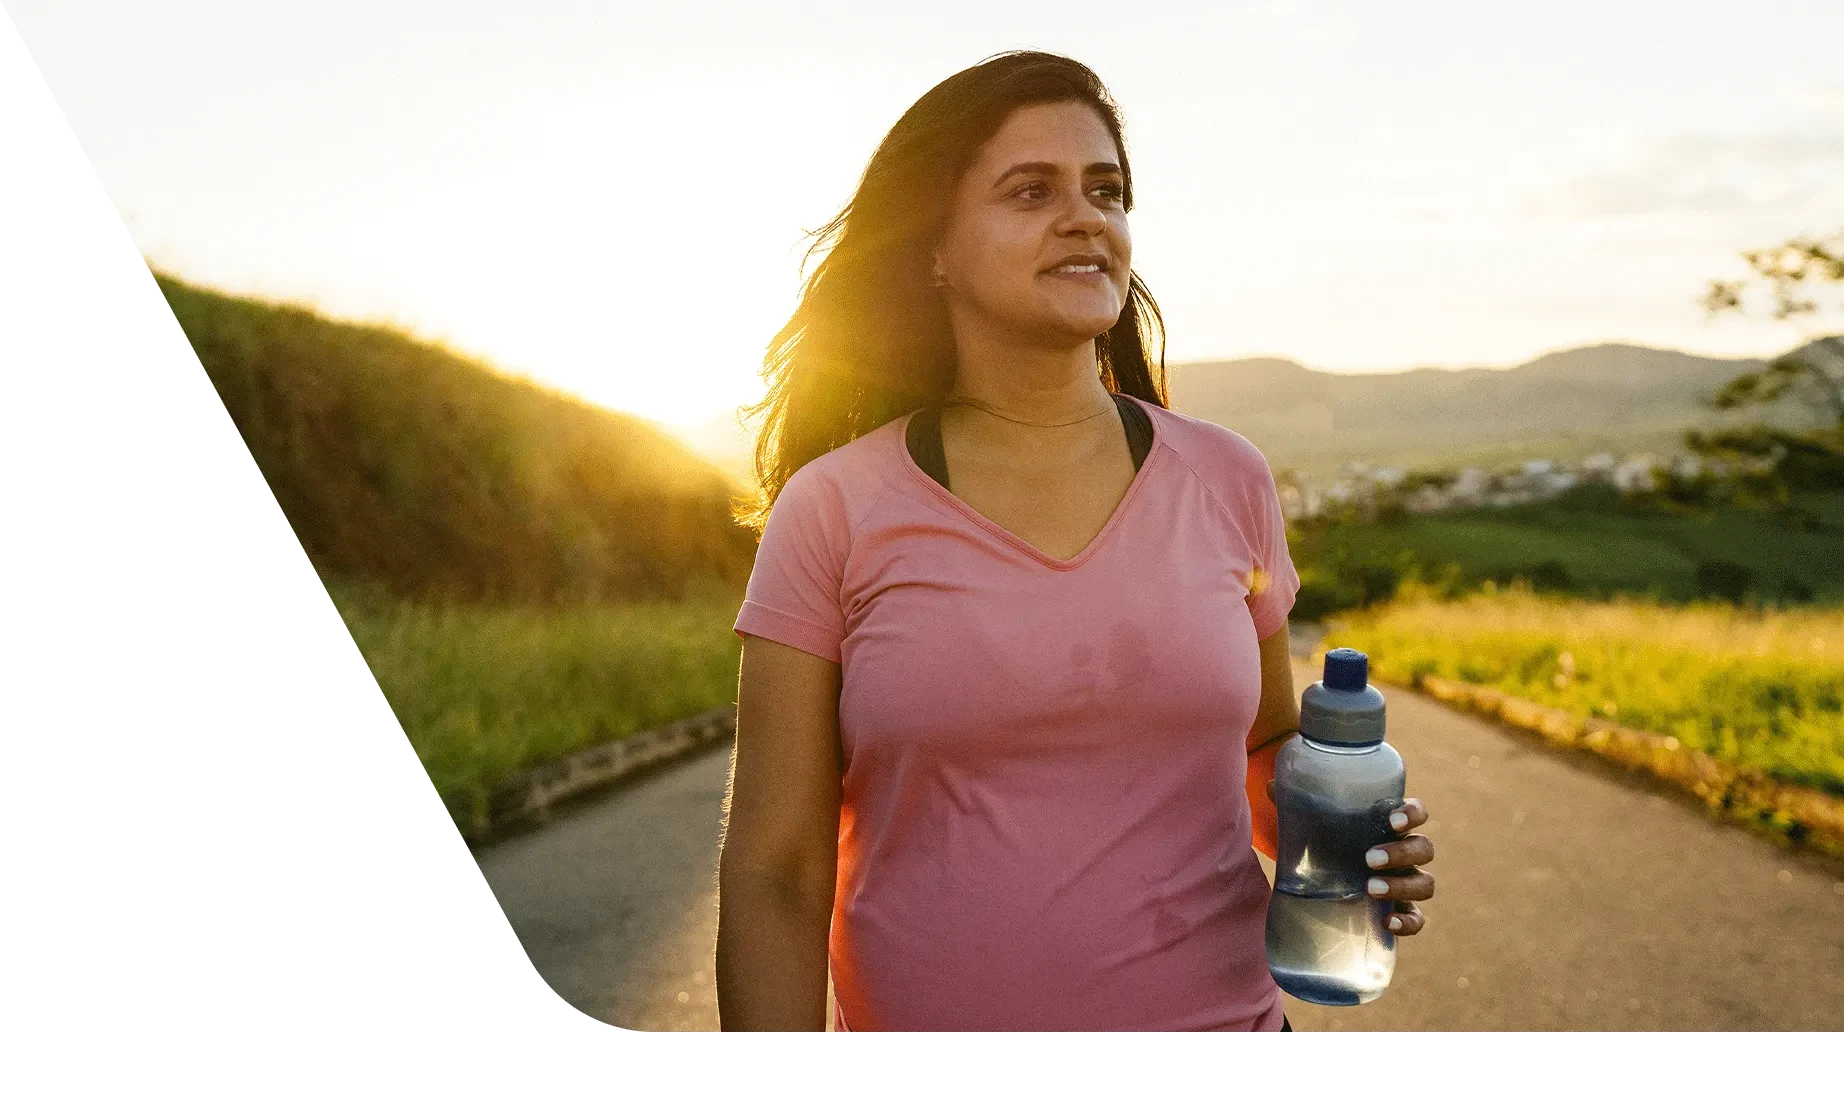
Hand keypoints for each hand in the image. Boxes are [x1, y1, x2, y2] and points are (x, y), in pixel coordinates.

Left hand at [1264, 785, 1434, 936]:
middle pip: (1424, 848)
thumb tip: (1270, 786)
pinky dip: (1408, 922)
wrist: (1320, 883)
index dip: (1412, 814)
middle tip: (1368, 858)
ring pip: (1425, 883)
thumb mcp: (1309, 822)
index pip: (1416, 813)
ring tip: (1370, 887)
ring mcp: (1404, 883)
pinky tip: (1387, 922)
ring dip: (1403, 885)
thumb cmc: (1322, 843)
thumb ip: (1293, 802)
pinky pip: (1417, 920)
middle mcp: (1403, 853)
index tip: (1393, 820)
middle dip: (1401, 852)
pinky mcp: (1400, 912)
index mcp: (1387, 825)